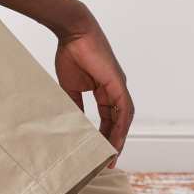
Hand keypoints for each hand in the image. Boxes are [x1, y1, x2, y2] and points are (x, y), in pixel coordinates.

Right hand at [55, 8, 133, 166]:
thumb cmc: (70, 53)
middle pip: (119, 121)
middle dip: (114, 141)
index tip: (100, 152)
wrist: (72, 32)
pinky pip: (123, 109)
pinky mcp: (117, 82)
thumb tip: (75, 123)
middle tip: (109, 161)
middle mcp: (115, 89)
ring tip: (113, 156)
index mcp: (104, 89)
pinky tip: (115, 140)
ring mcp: (119, 86)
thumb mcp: (71, 87)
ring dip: (119, 138)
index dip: (105, 136)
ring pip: (123, 118)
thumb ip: (76, 105)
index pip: (108, 118)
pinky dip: (120, 126)